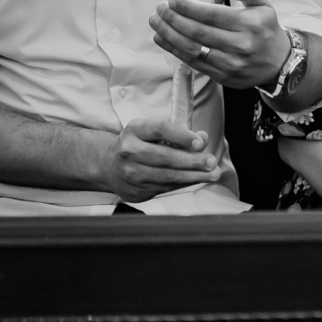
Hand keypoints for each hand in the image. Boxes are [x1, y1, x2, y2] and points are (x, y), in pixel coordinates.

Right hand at [96, 116, 221, 203]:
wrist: (108, 166)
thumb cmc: (137, 144)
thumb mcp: (152, 131)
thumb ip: (179, 133)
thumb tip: (203, 139)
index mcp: (134, 130)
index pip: (160, 130)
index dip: (182, 136)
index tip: (200, 143)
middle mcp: (129, 151)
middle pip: (165, 157)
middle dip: (192, 161)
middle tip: (211, 162)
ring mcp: (131, 173)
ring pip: (167, 176)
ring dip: (193, 176)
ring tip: (212, 174)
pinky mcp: (137, 191)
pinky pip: (166, 187)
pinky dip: (184, 183)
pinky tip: (197, 180)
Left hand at [150, 0, 288, 89]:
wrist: (279, 64)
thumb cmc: (265, 29)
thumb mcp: (264, 4)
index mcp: (249, 24)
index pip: (211, 15)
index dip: (188, 8)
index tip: (172, 0)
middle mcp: (240, 46)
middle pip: (198, 33)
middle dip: (174, 20)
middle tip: (159, 9)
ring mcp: (230, 64)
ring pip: (193, 50)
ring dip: (169, 36)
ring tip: (156, 23)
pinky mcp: (222, 77)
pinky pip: (194, 63)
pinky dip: (175, 51)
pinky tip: (163, 39)